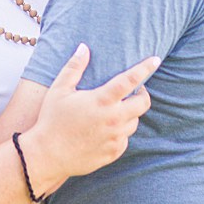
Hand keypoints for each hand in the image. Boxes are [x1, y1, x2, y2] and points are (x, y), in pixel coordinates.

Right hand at [18, 44, 159, 187]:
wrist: (48, 155)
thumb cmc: (51, 120)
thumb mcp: (59, 89)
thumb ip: (74, 67)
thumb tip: (84, 47)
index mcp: (102, 101)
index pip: (130, 80)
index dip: (144, 68)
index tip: (155, 59)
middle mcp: (113, 119)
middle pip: (143, 103)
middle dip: (143, 94)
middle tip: (134, 91)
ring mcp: (115, 138)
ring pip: (135, 122)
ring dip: (129, 113)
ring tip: (115, 110)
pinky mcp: (113, 152)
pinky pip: (125, 139)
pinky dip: (120, 131)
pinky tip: (106, 128)